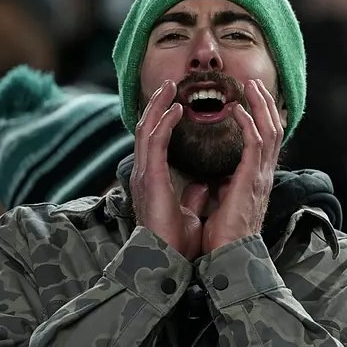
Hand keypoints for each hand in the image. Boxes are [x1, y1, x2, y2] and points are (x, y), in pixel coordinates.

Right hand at [131, 80, 208, 258]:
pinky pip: (155, 142)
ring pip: (146, 129)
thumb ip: (191, 196)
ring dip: (157, 106)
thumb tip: (202, 185)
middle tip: (168, 85)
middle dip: (155, 105)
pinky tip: (176, 110)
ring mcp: (144, 174)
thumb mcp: (188, 213)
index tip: (173, 103)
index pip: (154, 141)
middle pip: (146, 128)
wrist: (166, 261)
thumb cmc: (175, 242)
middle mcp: (144, 173)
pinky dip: (164, 123)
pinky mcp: (150, 178)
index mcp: (153, 180)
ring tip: (169, 88)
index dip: (161, 120)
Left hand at [202, 79, 282, 252]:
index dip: (262, 118)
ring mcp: (260, 175)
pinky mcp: (251, 178)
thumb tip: (208, 180)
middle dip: (265, 104)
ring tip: (251, 86)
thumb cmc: (223, 236)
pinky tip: (237, 109)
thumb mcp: (220, 205)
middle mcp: (263, 174)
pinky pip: (255, 142)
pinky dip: (248, 122)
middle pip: (273, 129)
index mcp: (255, 179)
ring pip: (269, 130)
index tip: (251, 100)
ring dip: (261, 105)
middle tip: (255, 83)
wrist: (228, 255)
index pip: (265, 141)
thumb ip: (219, 189)